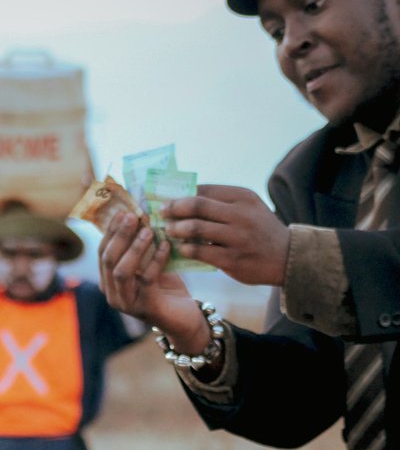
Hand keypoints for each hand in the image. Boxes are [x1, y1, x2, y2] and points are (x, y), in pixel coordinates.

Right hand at [98, 211, 208, 350]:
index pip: (102, 252)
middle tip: (134, 215)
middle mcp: (113, 293)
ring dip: (134, 247)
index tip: (124, 210)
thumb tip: (141, 213)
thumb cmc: (167, 287)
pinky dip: (156, 260)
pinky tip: (166, 245)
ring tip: (149, 230)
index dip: (112, 230)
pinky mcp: (145, 308)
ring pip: (122, 271)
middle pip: (108, 260)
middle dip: (120, 235)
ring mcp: (127, 303)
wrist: (186, 317)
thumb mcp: (150, 262)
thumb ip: (142, 245)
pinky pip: (147, 279)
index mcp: (109, 281)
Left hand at [162, 185, 289, 285]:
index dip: (182, 193)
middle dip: (174, 208)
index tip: (166, 198)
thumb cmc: (260, 229)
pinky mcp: (232, 259)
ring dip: (177, 229)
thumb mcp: (248, 207)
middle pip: (198, 206)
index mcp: (242, 197)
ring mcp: (237, 238)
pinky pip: (201, 252)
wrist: (287, 257)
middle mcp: (240, 215)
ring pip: (197, 229)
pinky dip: (186, 249)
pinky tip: (180, 248)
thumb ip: (222, 201)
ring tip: (168, 230)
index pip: (204, 189)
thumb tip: (186, 197)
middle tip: (161, 212)